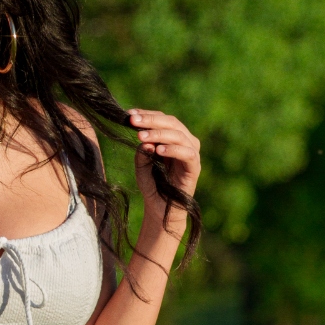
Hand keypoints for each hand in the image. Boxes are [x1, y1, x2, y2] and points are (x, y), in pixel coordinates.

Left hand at [128, 108, 200, 228]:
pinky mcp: (195, 168)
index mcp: (173, 138)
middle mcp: (185, 142)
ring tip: (142, 137)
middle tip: (133, 121)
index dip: (147, 114)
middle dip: (151, 120)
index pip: (162, 119)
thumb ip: (142, 150)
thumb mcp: (141, 165)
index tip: (130, 114)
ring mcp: (191, 154)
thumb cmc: (152, 185)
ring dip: (159, 134)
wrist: (160, 209)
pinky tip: (158, 150)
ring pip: (179, 135)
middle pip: (172, 122)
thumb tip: (143, 139)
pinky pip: (188, 154)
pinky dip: (173, 149)